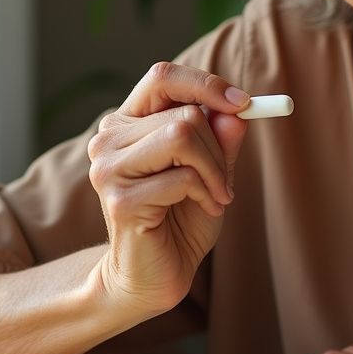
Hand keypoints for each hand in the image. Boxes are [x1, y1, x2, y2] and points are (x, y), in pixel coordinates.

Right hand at [87, 62, 250, 317]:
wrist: (156, 276)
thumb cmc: (181, 220)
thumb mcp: (212, 172)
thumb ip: (221, 141)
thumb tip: (237, 112)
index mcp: (128, 123)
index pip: (162, 77)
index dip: (205, 84)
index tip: (243, 104)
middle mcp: (109, 139)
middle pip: (185, 113)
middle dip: (218, 147)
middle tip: (223, 179)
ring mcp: (108, 168)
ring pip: (183, 135)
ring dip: (214, 169)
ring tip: (216, 195)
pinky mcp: (120, 199)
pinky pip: (182, 177)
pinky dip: (206, 192)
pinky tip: (203, 209)